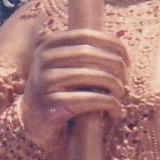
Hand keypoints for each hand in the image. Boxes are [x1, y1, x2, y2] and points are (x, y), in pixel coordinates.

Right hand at [20, 29, 126, 144]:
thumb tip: (119, 43)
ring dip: (116, 87)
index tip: (126, 60)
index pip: (86, 35)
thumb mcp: (62, 66)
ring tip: (120, 96)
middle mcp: (43, 60)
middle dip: (116, 67)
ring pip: (95, 76)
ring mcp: (46, 83)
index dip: (112, 44)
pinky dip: (111, 106)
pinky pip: (92, 100)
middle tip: (125, 80)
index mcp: (47, 45)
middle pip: (92, 55)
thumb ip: (81, 51)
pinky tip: (116, 113)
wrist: (33, 124)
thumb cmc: (58, 92)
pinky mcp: (53, 106)